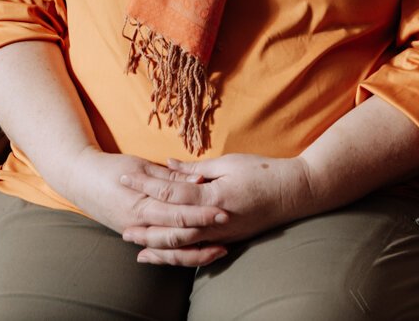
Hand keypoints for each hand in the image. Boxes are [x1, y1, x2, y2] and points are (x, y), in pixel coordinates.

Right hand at [50, 147, 229, 265]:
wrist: (80, 179)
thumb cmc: (111, 167)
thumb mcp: (141, 166)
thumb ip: (170, 177)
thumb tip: (199, 178)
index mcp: (140, 204)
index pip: (177, 213)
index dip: (202, 213)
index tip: (225, 210)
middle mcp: (138, 224)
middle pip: (177, 235)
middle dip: (204, 233)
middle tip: (229, 230)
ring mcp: (136, 234)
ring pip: (171, 250)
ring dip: (196, 252)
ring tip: (220, 250)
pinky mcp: (136, 236)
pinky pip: (161, 251)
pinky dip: (180, 254)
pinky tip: (199, 253)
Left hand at [119, 153, 317, 264]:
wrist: (296, 192)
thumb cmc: (263, 171)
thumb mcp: (228, 163)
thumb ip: (196, 169)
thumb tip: (167, 165)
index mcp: (214, 196)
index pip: (171, 193)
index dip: (145, 185)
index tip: (125, 179)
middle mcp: (216, 221)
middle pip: (172, 227)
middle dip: (146, 227)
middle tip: (122, 227)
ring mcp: (223, 234)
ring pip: (184, 246)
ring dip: (159, 247)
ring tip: (138, 248)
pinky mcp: (229, 240)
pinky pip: (199, 253)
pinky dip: (180, 256)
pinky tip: (168, 256)